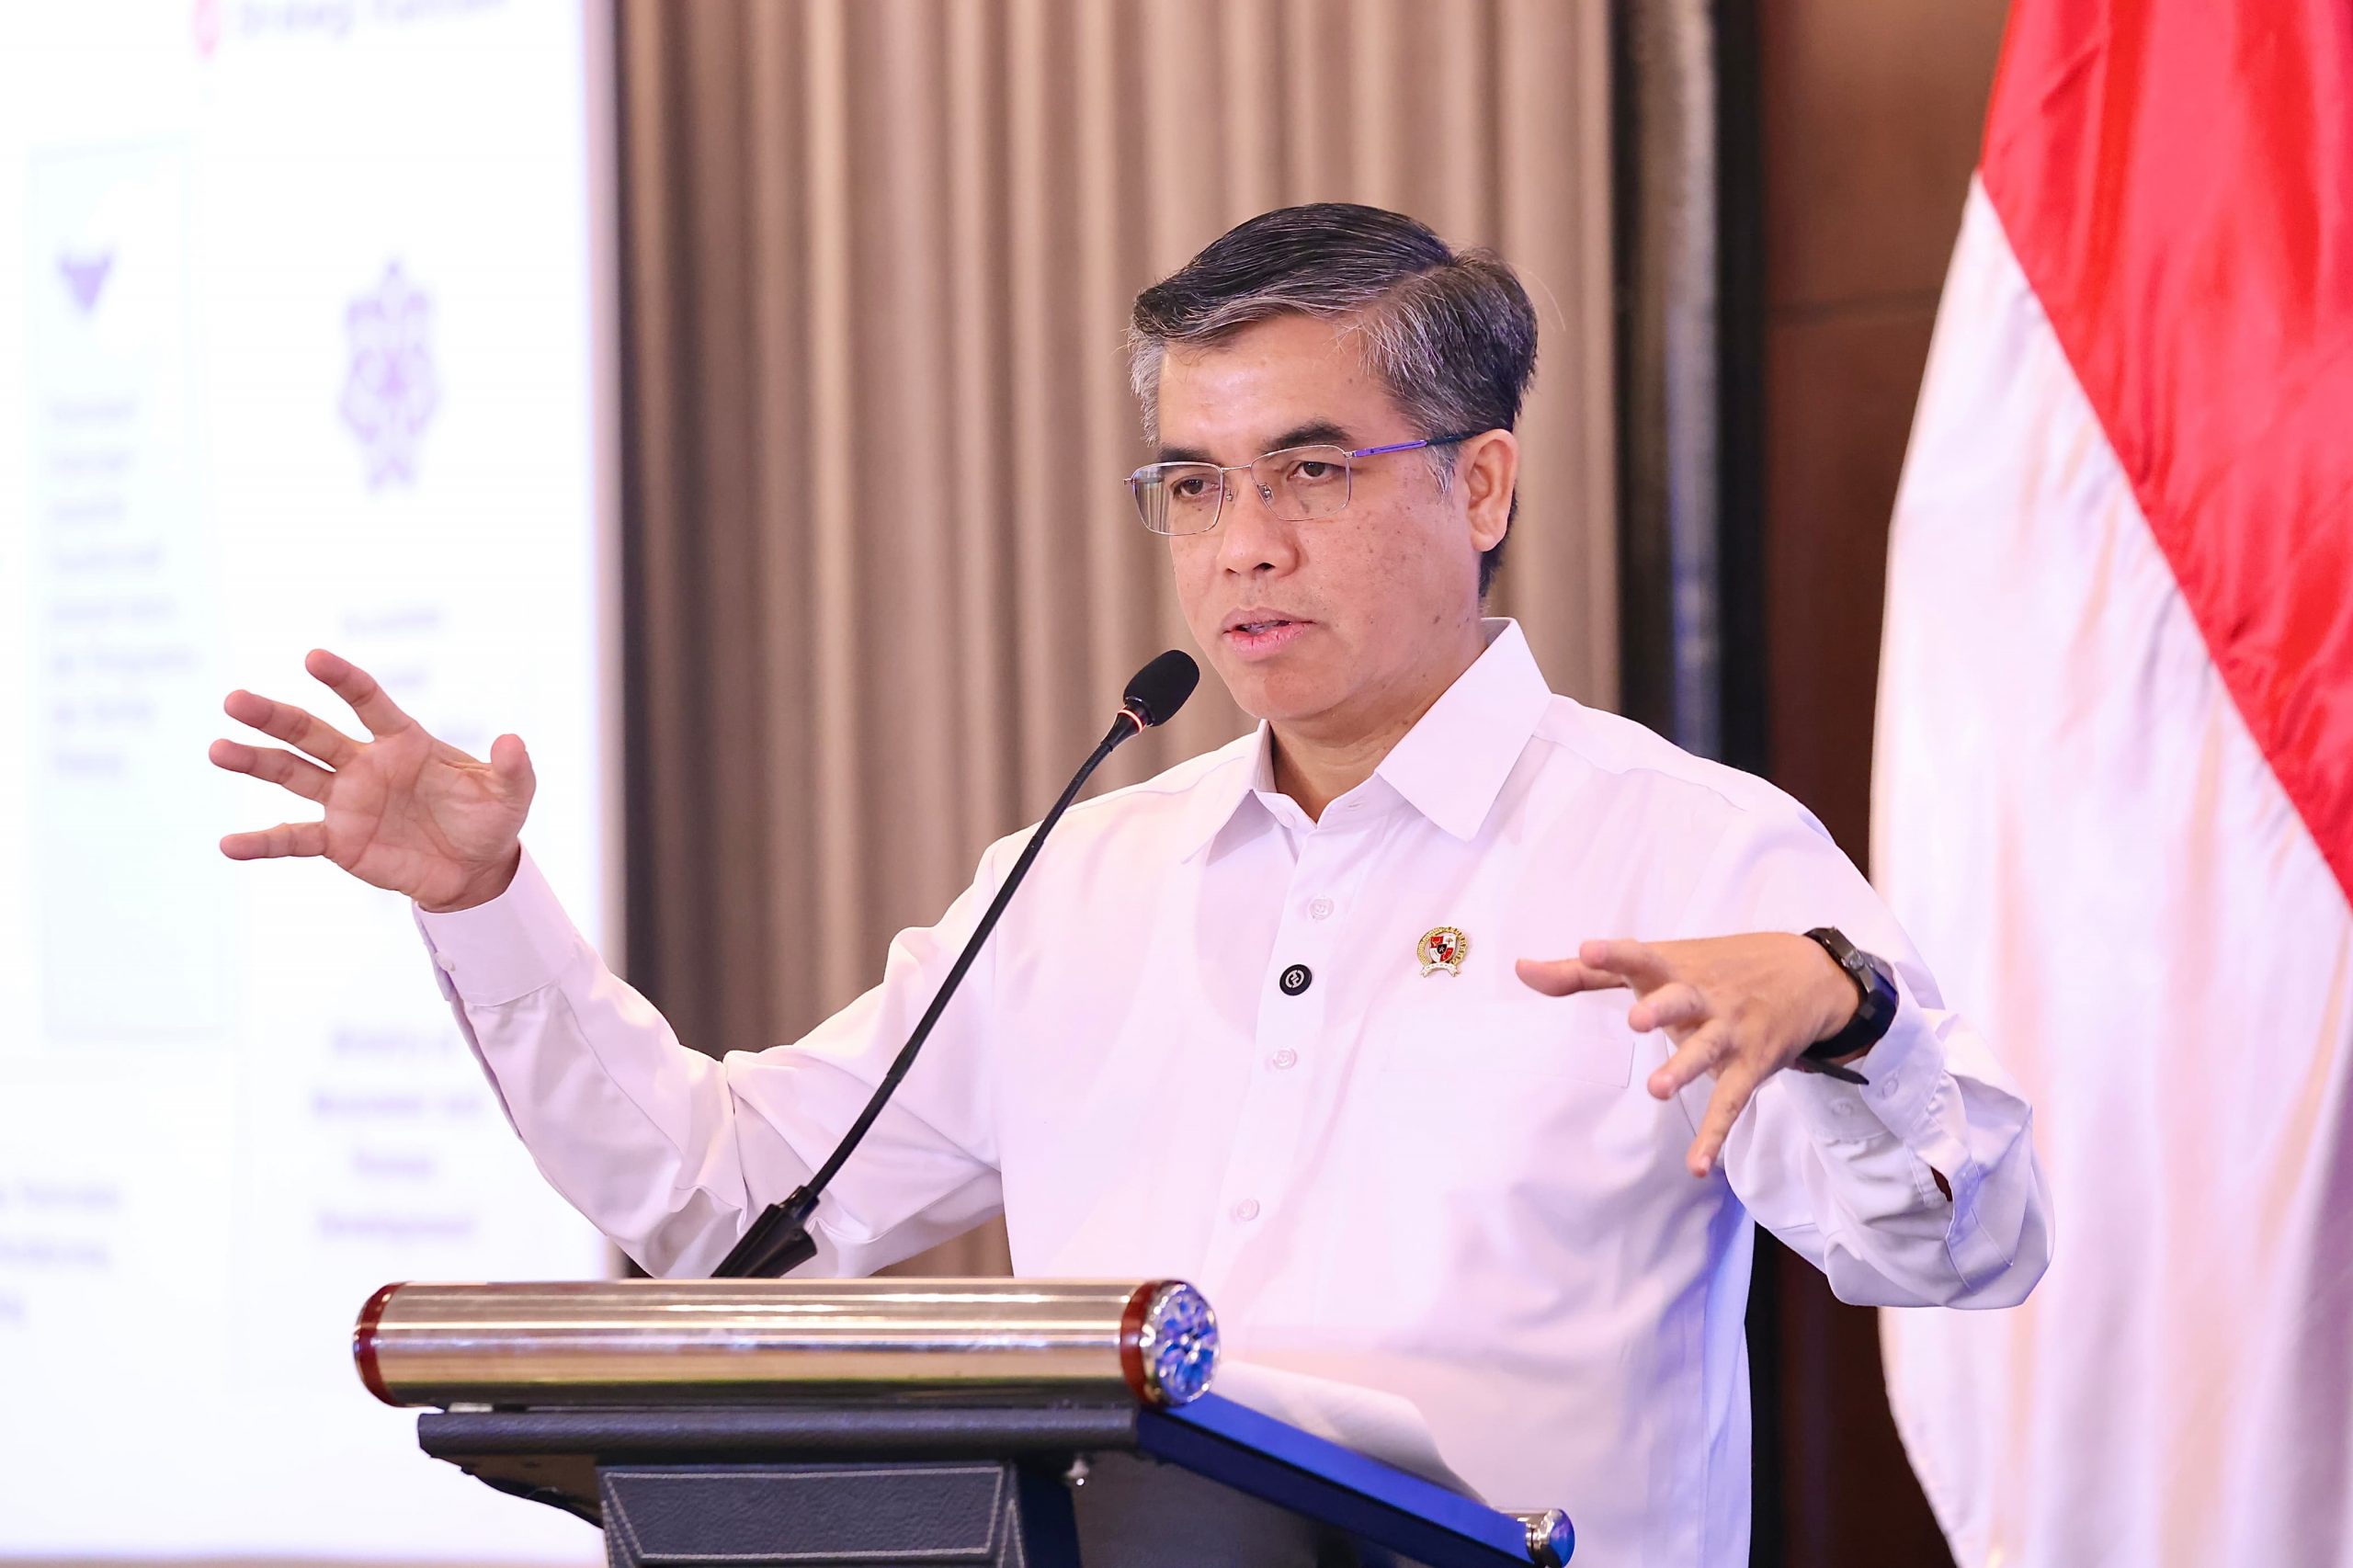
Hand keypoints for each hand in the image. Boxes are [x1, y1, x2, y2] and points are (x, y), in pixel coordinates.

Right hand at [210, 649, 533, 912]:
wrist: (474, 870)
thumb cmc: (489, 819)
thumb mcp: (512, 793)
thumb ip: (513, 767)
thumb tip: (512, 741)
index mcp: (403, 741)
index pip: (367, 701)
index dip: (343, 679)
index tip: (313, 657)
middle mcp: (365, 763)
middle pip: (311, 732)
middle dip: (274, 716)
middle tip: (235, 700)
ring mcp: (346, 801)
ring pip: (291, 775)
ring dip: (255, 761)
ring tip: (217, 748)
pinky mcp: (338, 840)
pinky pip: (293, 838)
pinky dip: (262, 843)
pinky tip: (228, 845)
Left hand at [1516, 935, 1857, 1177]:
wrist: (1806, 973)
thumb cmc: (1710, 968)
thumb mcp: (1654, 963)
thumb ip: (1584, 974)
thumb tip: (1521, 970)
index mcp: (1671, 969)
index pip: (1639, 957)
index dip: (1613, 954)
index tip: (1587, 949)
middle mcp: (1701, 997)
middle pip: (1679, 1000)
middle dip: (1661, 1009)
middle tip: (1637, 1020)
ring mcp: (1728, 1031)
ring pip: (1706, 1049)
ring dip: (1685, 1068)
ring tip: (1658, 1090)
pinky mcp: (1750, 1065)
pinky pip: (1731, 1102)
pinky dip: (1715, 1134)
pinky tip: (1698, 1165)